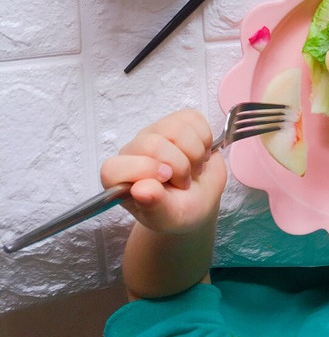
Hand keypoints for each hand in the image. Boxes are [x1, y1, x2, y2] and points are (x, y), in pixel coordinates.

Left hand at [100, 108, 227, 235]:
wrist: (201, 198)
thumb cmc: (179, 210)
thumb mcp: (169, 217)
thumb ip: (154, 206)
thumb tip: (140, 190)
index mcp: (121, 178)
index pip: (114, 168)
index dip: (142, 170)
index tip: (166, 180)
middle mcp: (135, 150)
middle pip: (152, 144)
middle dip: (179, 165)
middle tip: (184, 182)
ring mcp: (157, 131)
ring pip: (176, 129)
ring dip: (195, 154)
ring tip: (193, 169)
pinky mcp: (179, 120)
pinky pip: (193, 119)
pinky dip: (205, 140)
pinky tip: (200, 154)